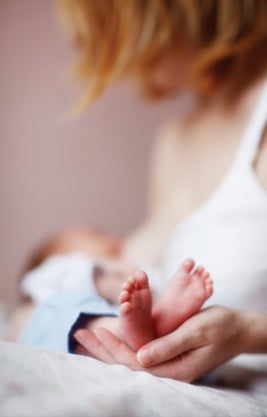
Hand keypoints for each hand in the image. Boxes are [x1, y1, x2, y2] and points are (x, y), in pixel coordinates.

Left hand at [74, 306, 248, 381]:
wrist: (238, 328)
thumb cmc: (220, 327)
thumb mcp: (196, 332)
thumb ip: (168, 346)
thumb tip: (139, 358)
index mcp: (175, 369)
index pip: (136, 362)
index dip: (115, 347)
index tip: (97, 330)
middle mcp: (168, 370)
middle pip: (128, 363)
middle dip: (103, 348)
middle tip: (79, 333)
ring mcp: (168, 363)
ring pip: (131, 357)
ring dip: (108, 346)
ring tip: (87, 334)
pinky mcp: (168, 353)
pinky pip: (140, 351)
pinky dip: (123, 342)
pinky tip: (111, 336)